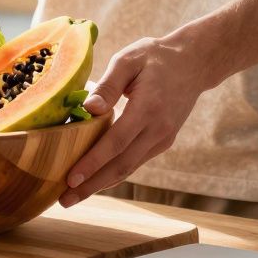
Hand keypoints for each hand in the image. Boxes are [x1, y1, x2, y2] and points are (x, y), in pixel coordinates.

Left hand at [59, 34, 215, 206]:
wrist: (194, 62)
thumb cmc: (155, 57)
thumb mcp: (128, 60)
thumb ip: (108, 85)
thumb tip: (89, 109)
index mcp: (148, 108)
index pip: (116, 142)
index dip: (93, 163)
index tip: (70, 178)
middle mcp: (158, 130)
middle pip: (121, 165)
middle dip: (91, 185)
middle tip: (64, 200)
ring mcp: (162, 138)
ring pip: (129, 168)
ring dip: (101, 185)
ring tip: (73, 196)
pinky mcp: (163, 141)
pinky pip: (135, 161)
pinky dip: (114, 173)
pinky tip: (94, 180)